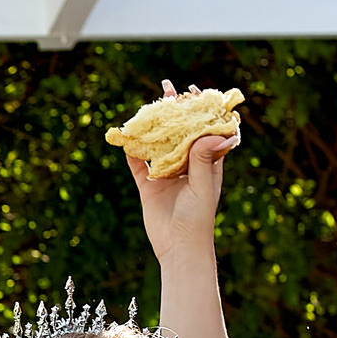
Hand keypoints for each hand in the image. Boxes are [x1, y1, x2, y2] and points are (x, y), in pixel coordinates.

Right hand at [127, 82, 238, 268]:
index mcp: (207, 164)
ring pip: (159, 143)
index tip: (194, 92)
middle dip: (175, 111)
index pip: (205, 130)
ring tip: (149, 104)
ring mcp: (166, 174)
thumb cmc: (198, 219)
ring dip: (154, 125)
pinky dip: (131, 150)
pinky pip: (138, 163)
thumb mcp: (204, 187)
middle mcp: (186, 165)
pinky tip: (126, 134)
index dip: (201, 110)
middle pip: (180, 131)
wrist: (178, 248)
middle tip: (168, 89)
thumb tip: (211, 132)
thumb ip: (205, 160)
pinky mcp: (148, 185)